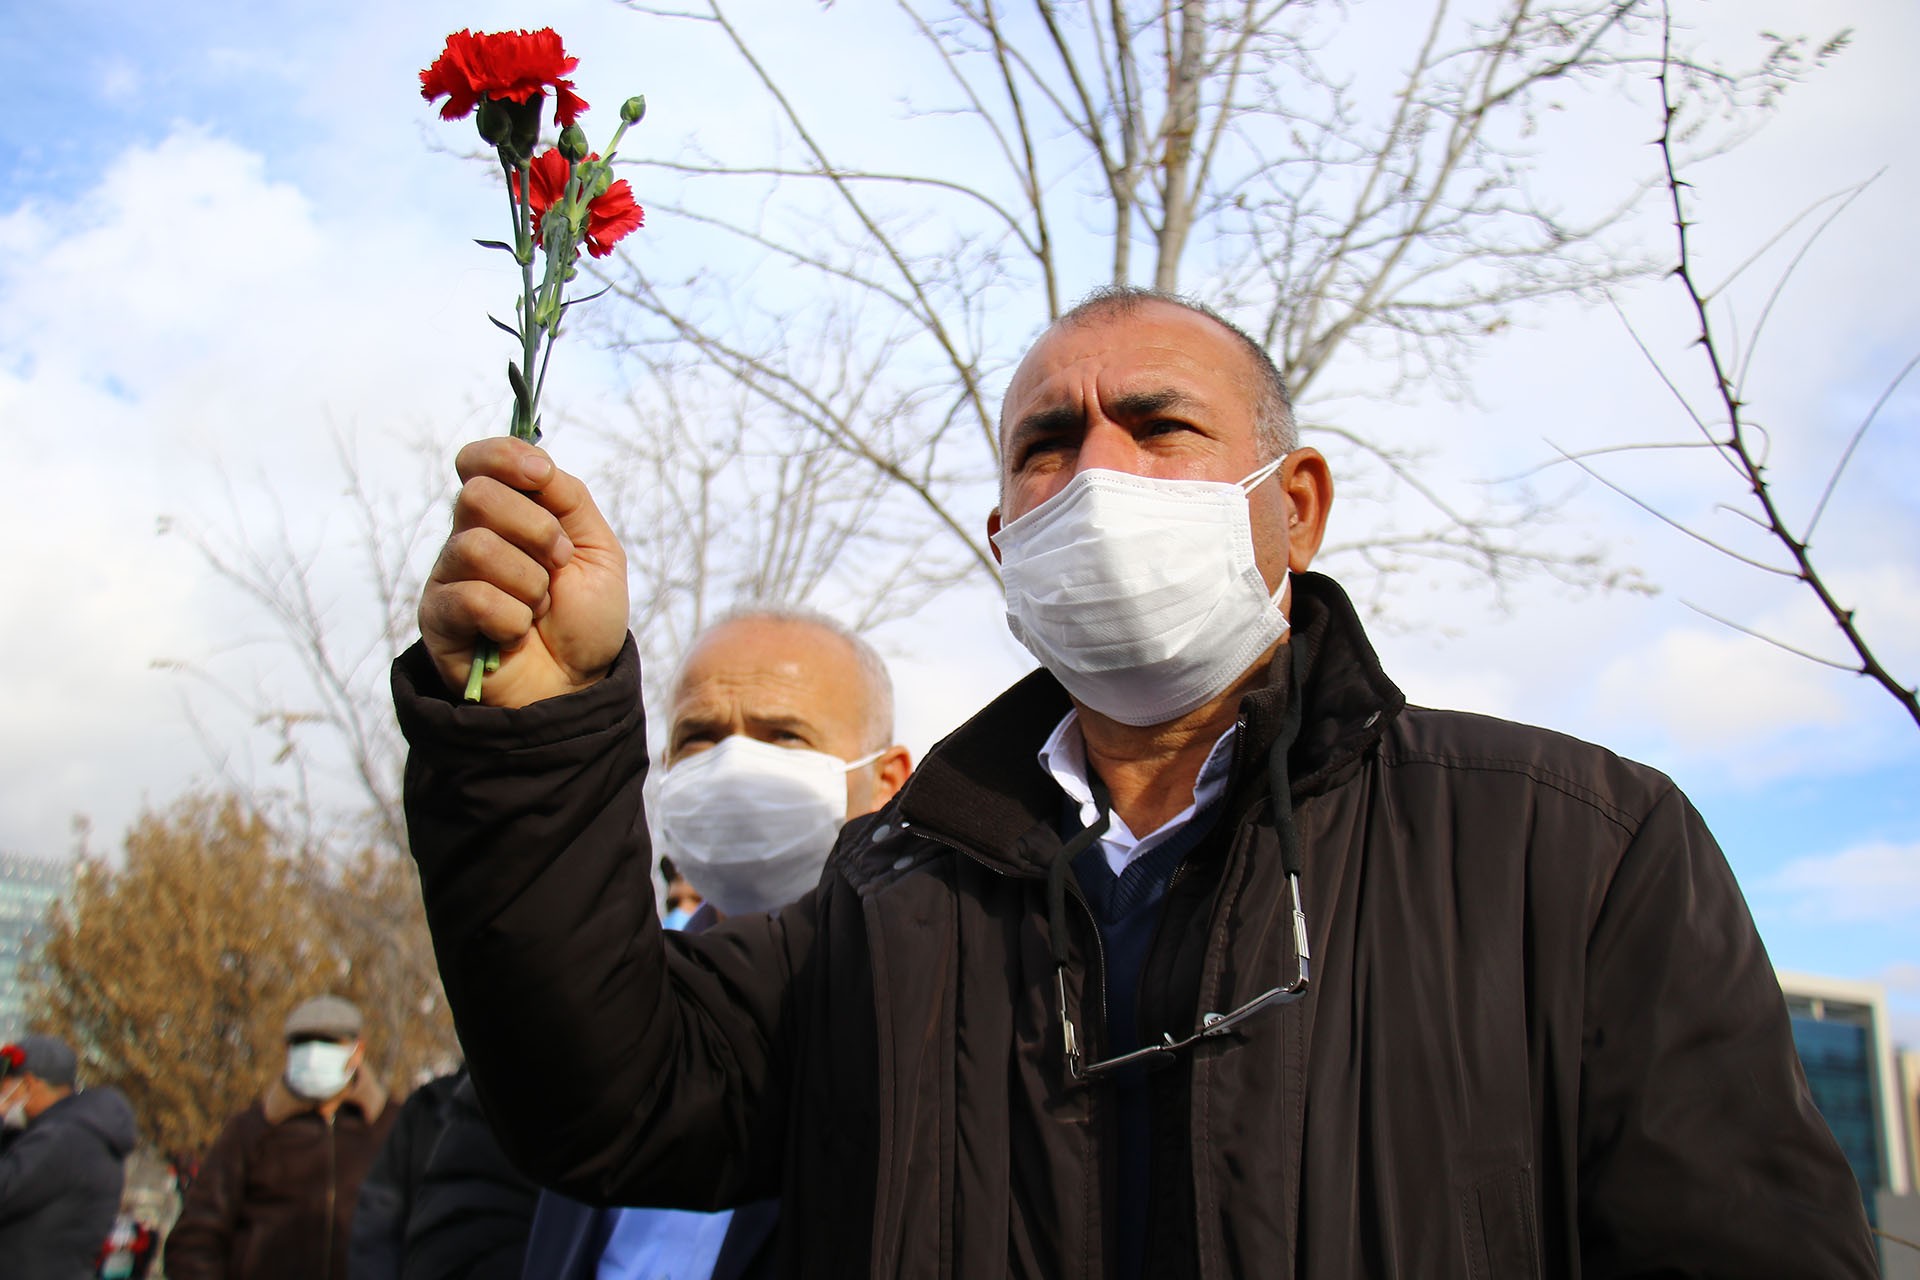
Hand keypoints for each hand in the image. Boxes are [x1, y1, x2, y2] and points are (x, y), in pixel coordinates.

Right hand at [419, 438, 629, 706]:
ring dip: (529, 583)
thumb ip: (569, 499)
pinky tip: (517, 633)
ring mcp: (450, 576)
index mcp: (507, 513)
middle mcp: (470, 536)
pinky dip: (512, 618)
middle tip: (558, 563)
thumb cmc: (584, 618)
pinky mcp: (438, 617)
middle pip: (478, 496)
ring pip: (476, 547)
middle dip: (536, 530)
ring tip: (540, 607)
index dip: (505, 457)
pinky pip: (472, 598)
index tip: (542, 478)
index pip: (478, 460)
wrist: (577, 683)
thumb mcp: (598, 549)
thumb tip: (538, 464)